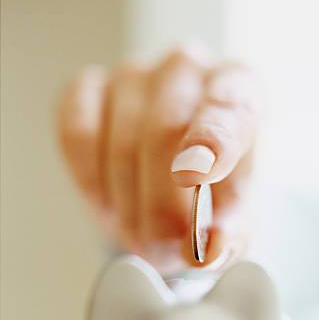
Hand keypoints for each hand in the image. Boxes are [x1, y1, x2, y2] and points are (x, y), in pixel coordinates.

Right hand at [56, 44, 258, 274]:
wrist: (175, 188)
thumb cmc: (214, 196)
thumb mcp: (233, 223)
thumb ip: (227, 237)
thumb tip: (207, 250)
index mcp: (240, 89)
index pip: (229, 108)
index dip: (211, 142)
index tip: (193, 177)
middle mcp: (187, 68)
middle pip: (166, 131)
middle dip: (160, 204)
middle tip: (162, 247)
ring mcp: (135, 73)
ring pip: (122, 141)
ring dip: (128, 204)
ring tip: (142, 233)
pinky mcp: (89, 88)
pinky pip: (78, 134)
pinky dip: (91, 180)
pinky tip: (109, 202)